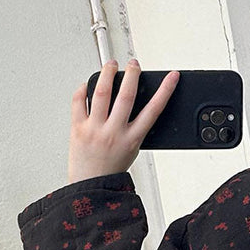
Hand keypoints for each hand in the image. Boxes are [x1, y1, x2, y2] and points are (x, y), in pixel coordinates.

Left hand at [67, 58, 178, 183]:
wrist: (90, 185)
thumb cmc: (111, 170)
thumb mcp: (131, 151)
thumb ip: (134, 129)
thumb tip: (131, 102)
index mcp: (132, 139)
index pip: (153, 110)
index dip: (165, 91)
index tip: (172, 77)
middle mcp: (114, 133)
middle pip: (126, 96)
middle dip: (133, 75)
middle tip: (134, 64)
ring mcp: (95, 129)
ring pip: (102, 93)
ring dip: (108, 74)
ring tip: (111, 65)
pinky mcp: (78, 128)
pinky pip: (79, 101)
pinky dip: (83, 88)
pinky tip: (88, 83)